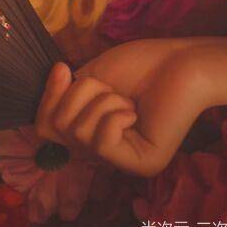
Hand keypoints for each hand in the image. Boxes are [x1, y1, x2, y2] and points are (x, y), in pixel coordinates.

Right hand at [36, 38, 214, 176]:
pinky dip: (114, 115)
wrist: (181, 61)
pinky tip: (135, 111)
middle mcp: (103, 152)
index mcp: (89, 131)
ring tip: (128, 99)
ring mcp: (122, 162)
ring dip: (102, 101)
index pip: (45, 128)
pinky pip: (102, 141)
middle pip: (58, 128)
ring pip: (79, 133)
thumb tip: (51, 80)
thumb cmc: (141, 64)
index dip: (47, 100)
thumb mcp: (91, 77)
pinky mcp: (141, 165)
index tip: (62, 68)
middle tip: (112, 88)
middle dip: (81, 94)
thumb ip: (65, 93)